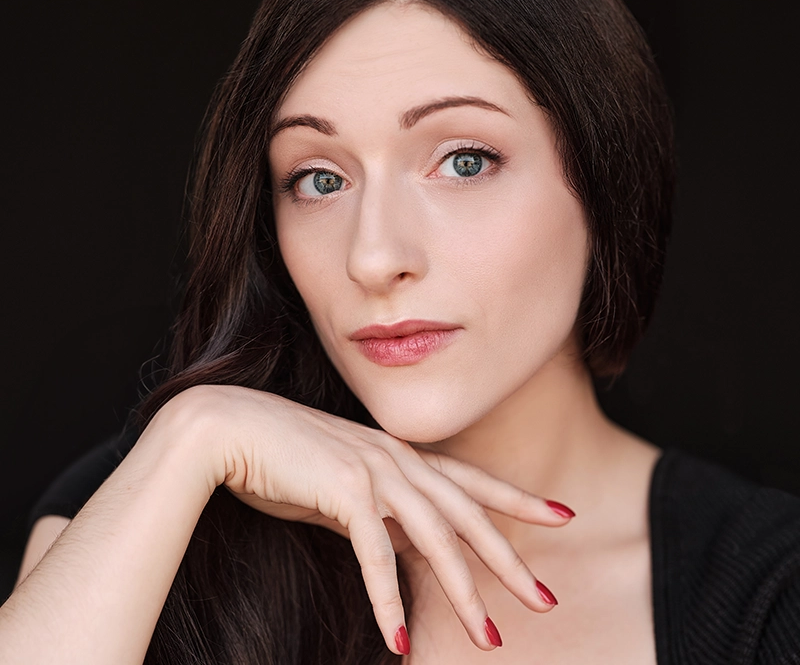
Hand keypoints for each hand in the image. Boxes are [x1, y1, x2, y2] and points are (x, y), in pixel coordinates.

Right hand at [179, 384, 572, 654]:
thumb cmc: (283, 456)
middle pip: (468, 515)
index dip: (519, 498)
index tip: (562, 514)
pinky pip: (373, 554)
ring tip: (491, 640)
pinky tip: (398, 640)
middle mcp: (396, 460)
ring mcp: (373, 471)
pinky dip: (387, 600)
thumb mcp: (342, 485)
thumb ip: (379, 508)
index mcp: (400, 456)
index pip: (472, 480)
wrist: (229, 427)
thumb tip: (404, 540)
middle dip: (509, 561)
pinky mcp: (343, 489)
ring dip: (464, 593)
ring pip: (436, 538)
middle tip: (546, 602)